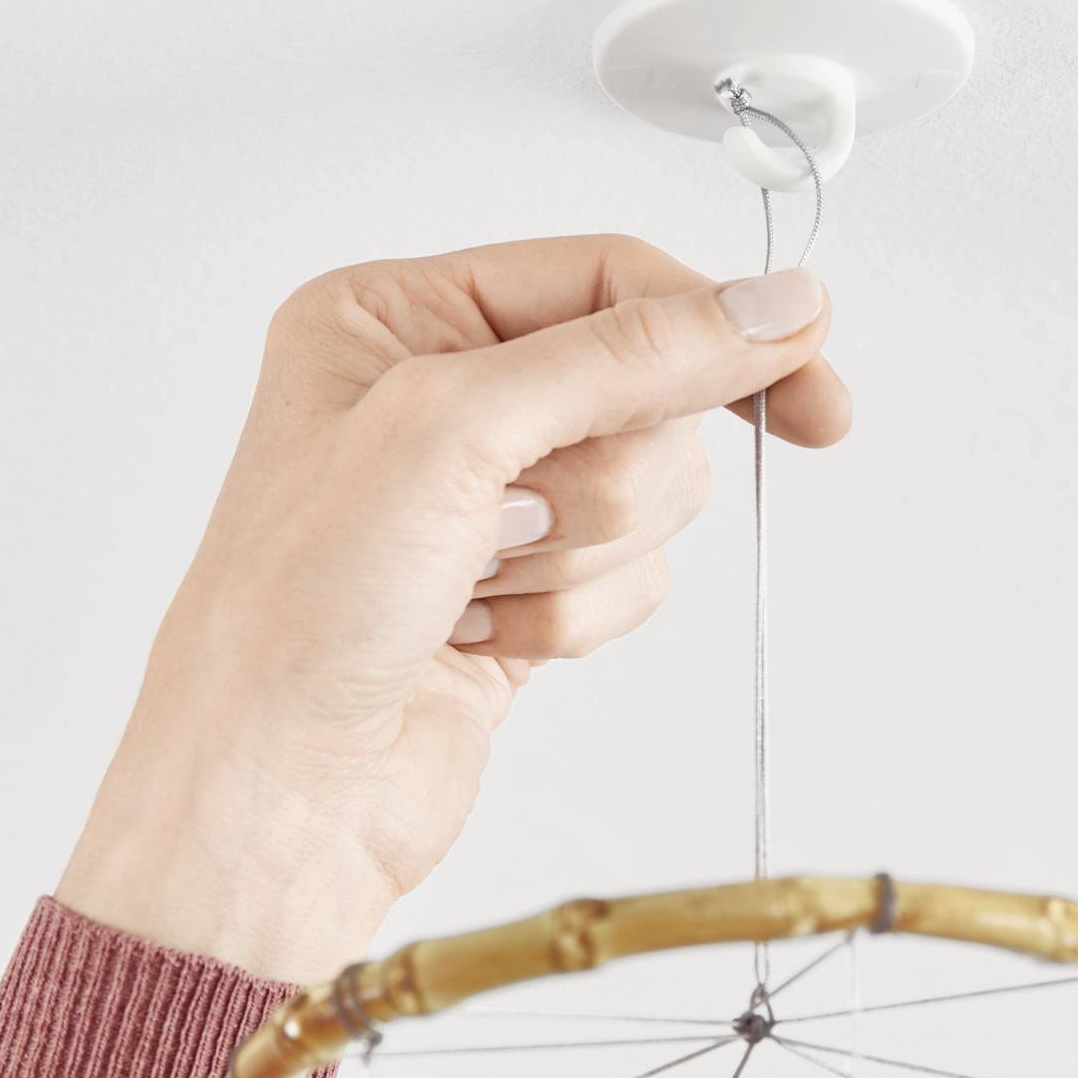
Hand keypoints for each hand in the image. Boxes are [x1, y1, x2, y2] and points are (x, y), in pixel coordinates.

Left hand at [54, 235, 846, 982]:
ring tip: (474, 586)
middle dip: (598, 475)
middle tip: (509, 518)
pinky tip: (481, 638)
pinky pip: (632, 578)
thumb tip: (773, 306)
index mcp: (393, 317)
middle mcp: (438, 398)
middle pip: (642, 394)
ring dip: (578, 556)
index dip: (711, 325)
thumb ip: (627, 354)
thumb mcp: (454, 429)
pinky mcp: (523, 593)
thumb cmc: (293, 610)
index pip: (607, 277)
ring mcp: (484, 503)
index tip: (806, 377)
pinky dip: (574, 619)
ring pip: (647, 495)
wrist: (271, 800)